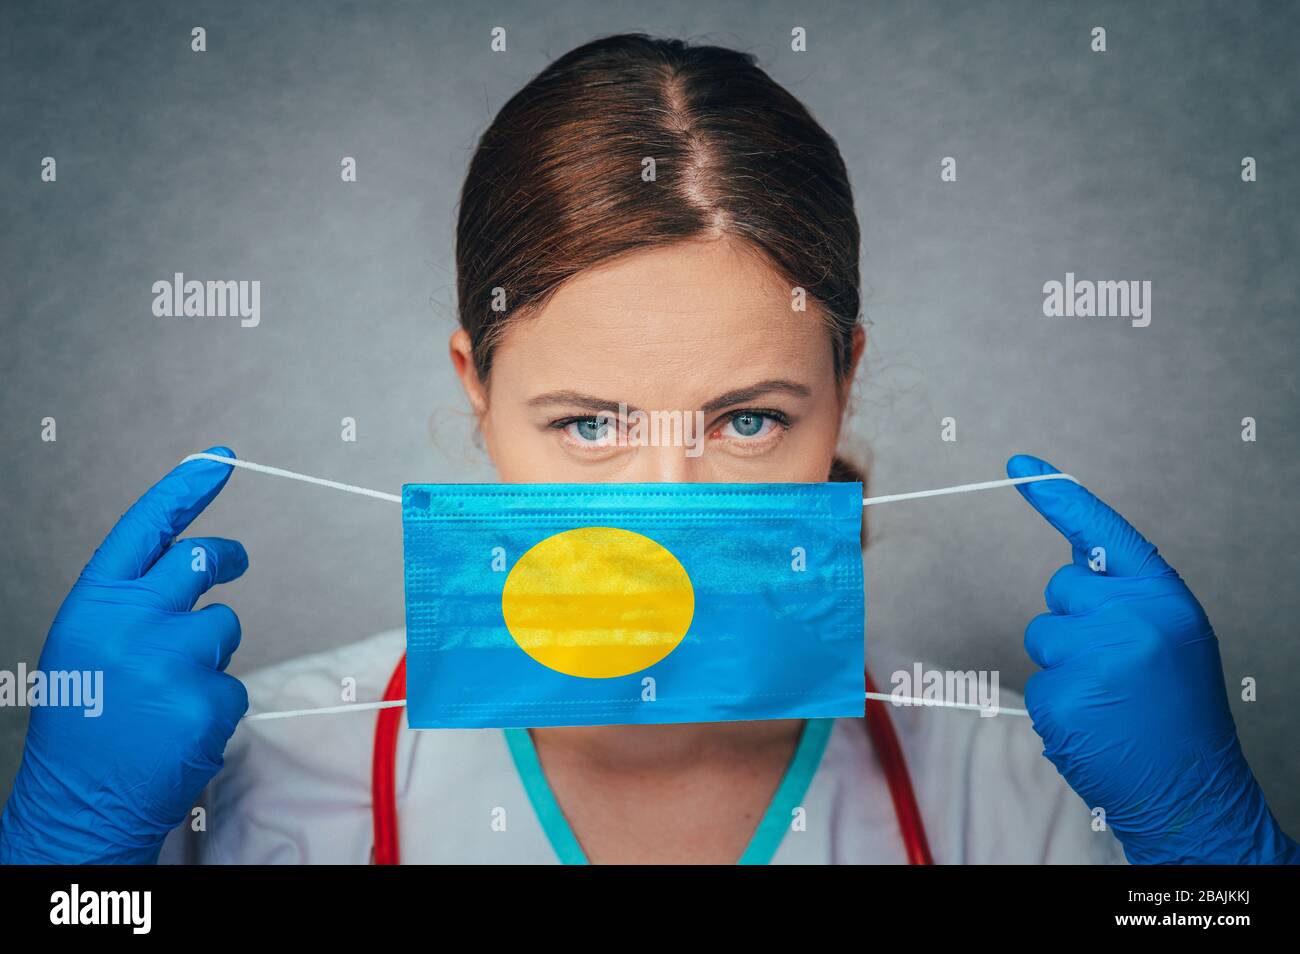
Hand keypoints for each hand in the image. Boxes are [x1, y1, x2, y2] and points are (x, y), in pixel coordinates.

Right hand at [0, 447, 248, 863]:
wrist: (77, 803)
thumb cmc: (85, 720)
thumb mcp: (89, 644)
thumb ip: (133, 601)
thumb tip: (197, 560)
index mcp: (94, 603)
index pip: (148, 527)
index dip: (186, 488)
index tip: (220, 458)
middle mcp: (130, 621)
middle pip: (202, 560)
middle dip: (226, 558)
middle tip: (235, 561)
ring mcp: (171, 659)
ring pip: (225, 626)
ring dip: (210, 654)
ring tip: (165, 695)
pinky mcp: (206, 698)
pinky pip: (234, 684)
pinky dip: (214, 705)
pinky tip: (177, 730)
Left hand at [1008, 454, 1297, 864]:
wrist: (1193, 790)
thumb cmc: (1178, 710)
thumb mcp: (1171, 636)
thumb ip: (1126, 595)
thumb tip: (1074, 556)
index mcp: (1162, 598)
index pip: (1102, 533)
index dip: (1058, 496)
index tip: (1019, 464)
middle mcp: (1130, 620)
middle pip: (1060, 589)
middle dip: (1075, 620)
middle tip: (1116, 665)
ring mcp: (1094, 659)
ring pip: (1042, 635)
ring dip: (1064, 663)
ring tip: (1108, 698)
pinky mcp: (1062, 698)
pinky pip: (1036, 680)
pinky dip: (1057, 702)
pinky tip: (1094, 722)